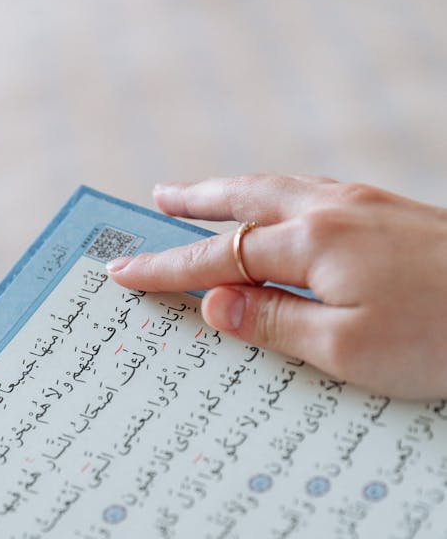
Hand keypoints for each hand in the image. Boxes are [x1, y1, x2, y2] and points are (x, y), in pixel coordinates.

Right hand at [107, 175, 446, 398]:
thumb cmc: (440, 337)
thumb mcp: (346, 351)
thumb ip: (273, 323)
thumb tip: (213, 303)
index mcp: (313, 244)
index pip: (218, 257)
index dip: (167, 268)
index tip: (123, 272)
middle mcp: (334, 210)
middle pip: (246, 199)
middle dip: (196, 201)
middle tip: (157, 196)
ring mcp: (369, 204)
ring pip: (283, 188)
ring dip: (236, 191)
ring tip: (205, 193)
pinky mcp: (396, 212)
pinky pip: (316, 193)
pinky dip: (280, 196)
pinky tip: (286, 208)